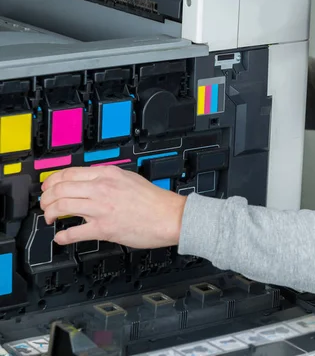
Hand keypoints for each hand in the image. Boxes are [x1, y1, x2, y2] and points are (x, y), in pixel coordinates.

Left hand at [40, 165, 186, 248]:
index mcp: (108, 174)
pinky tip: (61, 237)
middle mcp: (101, 188)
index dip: (52, 181)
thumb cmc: (156, 201)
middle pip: (60, 188)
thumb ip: (109, 179)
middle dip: (47, 198)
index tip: (48, 187)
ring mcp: (101, 208)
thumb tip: (90, 183)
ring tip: (51, 218)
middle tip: (45, 204)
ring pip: (62, 206)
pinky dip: (63, 236)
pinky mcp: (104, 228)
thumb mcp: (129, 178)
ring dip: (50, 213)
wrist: (171, 216)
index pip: (69, 173)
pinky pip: (74, 232)